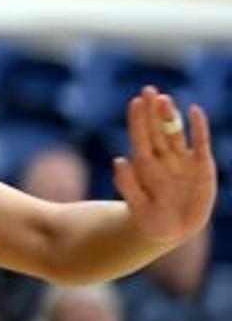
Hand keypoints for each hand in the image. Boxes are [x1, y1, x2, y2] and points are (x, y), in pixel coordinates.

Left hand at [113, 86, 216, 245]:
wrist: (173, 230)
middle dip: (153, 111)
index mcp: (145, 164)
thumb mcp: (137, 207)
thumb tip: (119, 160)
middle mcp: (163, 158)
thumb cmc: (149, 218)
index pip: (140, 137)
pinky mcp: (202, 167)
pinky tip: (195, 110)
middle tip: (150, 90)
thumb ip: (128, 185)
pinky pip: (201, 144)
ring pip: (176, 133)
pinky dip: (199, 128)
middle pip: (157, 130)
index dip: (138, 120)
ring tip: (165, 99)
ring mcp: (182, 161)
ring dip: (171, 116)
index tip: (136, 102)